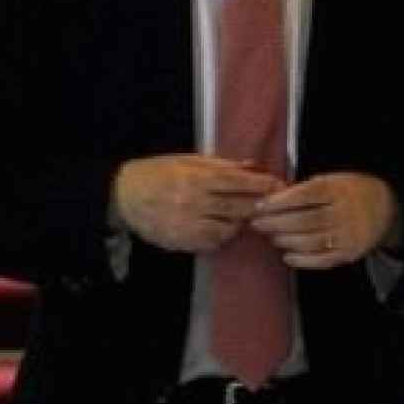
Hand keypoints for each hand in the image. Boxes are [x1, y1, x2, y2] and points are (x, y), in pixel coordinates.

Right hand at [111, 153, 284, 252]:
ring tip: (243, 215)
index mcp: (194, 178)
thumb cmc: (156, 173)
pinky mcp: (183, 241)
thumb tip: (252, 166)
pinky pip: (215, 242)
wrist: (123, 197)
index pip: (237, 182)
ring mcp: (188, 225)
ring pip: (230, 228)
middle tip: (274, 205)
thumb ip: (219, 165)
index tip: (280, 185)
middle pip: (239, 208)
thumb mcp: (185, 161)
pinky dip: (223, 235)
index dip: (262, 184)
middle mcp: (194, 202)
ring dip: (240, 222)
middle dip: (259, 206)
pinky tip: (220, 226)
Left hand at [249, 172, 398, 268]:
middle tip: (256, 223)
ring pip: (311, 241)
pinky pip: (323, 260)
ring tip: (271, 236)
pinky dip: (302, 260)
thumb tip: (267, 198)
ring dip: (286, 240)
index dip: (279, 202)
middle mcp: (344, 213)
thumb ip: (302, 189)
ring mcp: (349, 235)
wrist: (385, 207)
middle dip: (276, 223)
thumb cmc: (346, 191)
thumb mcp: (330, 180)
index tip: (259, 205)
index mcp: (337, 190)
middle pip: (305, 220)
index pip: (305, 195)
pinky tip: (287, 255)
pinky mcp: (350, 254)